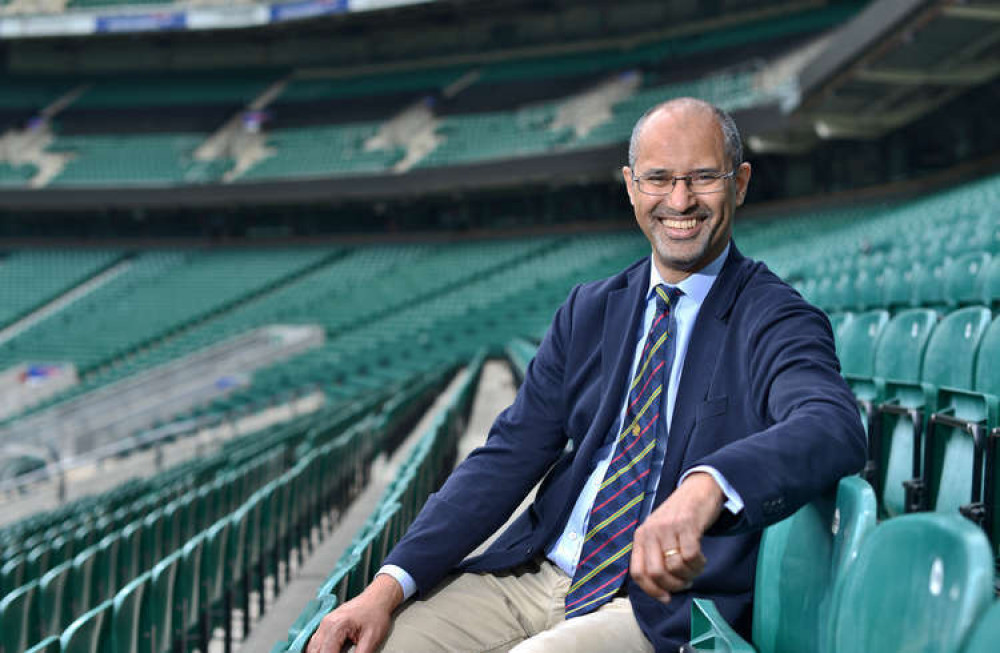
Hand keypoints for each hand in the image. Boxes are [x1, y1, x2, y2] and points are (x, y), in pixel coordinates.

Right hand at [307, 574, 403, 652]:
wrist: (378, 599)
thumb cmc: (376, 615)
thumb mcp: (372, 640)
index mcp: (337, 626)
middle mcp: (326, 624)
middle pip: (315, 651)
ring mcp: (324, 623)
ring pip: (312, 647)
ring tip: (340, 651)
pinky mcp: (326, 625)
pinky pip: (315, 642)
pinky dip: (320, 650)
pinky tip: (329, 651)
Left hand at [629, 472, 723, 602]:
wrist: (698, 488)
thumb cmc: (678, 517)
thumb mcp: (659, 533)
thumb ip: (655, 555)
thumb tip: (660, 590)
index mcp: (641, 536)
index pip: (638, 572)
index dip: (652, 591)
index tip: (666, 598)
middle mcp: (651, 531)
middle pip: (656, 573)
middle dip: (673, 585)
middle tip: (685, 582)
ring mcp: (668, 527)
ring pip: (676, 567)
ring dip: (689, 575)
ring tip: (695, 568)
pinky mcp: (687, 524)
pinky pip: (692, 556)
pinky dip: (699, 564)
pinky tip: (701, 559)